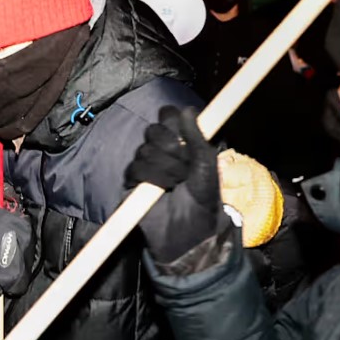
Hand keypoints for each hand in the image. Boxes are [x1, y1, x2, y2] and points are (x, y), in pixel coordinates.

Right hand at [124, 105, 225, 262]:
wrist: (191, 229)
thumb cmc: (204, 198)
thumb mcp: (207, 165)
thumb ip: (198, 137)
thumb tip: (188, 110)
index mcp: (180, 141)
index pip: (167, 115)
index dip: (173, 121)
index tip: (185, 136)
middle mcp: (161, 150)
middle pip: (154, 129)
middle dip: (172, 148)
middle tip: (186, 167)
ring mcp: (145, 165)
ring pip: (145, 150)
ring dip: (167, 168)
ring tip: (178, 183)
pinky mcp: (132, 182)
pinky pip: (135, 168)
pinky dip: (152, 177)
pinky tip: (163, 189)